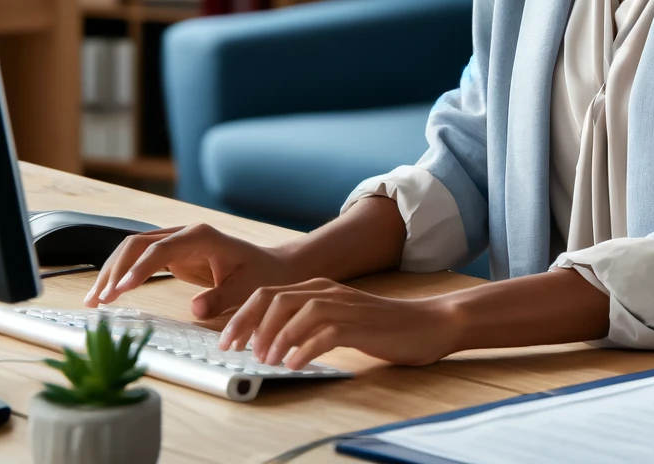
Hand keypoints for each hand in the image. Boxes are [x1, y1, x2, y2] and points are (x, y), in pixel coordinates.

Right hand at [84, 223, 300, 319]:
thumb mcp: (246, 288)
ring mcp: (177, 241)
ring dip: (112, 271)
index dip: (138, 270)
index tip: (120, 292)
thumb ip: (221, 298)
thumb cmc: (260, 275)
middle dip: (116, 270)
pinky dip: (122, 273)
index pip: (160, 249)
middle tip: (100, 301)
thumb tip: (195, 310)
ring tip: (94, 301)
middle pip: (139, 243)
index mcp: (202, 236)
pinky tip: (108, 293)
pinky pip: (140, 258)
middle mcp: (186, 233)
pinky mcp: (173, 253)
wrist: (271, 265)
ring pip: (134, 248)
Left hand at [217, 278, 461, 369]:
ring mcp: (345, 306)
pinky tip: (294, 364)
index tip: (227, 340)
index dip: (243, 315)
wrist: (426, 323)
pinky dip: (305, 348)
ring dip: (276, 337)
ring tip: (264, 359)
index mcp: (319, 288)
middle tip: (235, 349)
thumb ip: (309, 324)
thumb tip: (271, 344)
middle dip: (249, 323)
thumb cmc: (381, 326)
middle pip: (276, 298)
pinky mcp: (360, 324)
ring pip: (299, 312)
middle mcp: (328, 291)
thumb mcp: (338, 320)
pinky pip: (326, 333)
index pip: (270, 293)